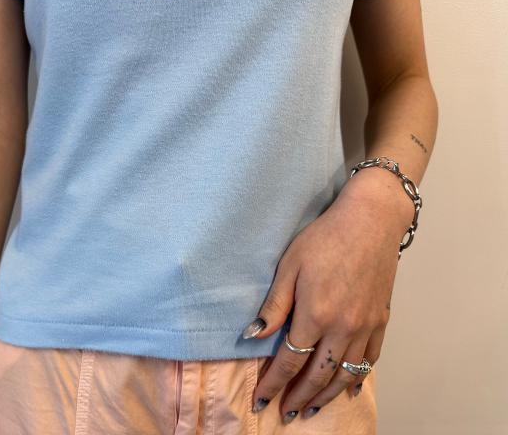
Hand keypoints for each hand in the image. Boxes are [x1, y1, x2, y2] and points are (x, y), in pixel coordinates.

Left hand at [244, 167, 412, 422]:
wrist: (370, 220)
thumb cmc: (325, 238)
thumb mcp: (289, 266)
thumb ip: (274, 306)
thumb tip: (253, 336)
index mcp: (315, 315)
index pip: (290, 362)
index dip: (274, 384)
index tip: (261, 399)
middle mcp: (342, 328)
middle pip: (318, 375)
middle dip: (299, 398)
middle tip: (285, 413)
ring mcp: (365, 326)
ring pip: (345, 374)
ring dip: (326, 395)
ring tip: (311, 408)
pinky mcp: (381, 320)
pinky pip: (370, 359)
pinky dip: (357, 377)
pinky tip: (347, 386)